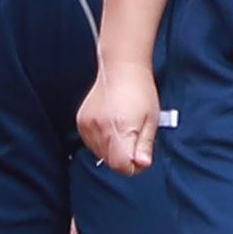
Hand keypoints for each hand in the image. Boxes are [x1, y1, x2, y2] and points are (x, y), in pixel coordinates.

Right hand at [77, 61, 161, 175]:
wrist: (121, 68)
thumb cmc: (140, 91)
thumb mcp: (152, 119)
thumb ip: (145, 145)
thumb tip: (142, 164)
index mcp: (119, 128)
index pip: (121, 165)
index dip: (134, 166)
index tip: (141, 155)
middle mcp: (100, 128)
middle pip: (111, 162)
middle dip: (125, 156)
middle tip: (135, 137)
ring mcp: (87, 125)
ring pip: (100, 154)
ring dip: (113, 149)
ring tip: (124, 128)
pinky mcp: (81, 122)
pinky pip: (91, 143)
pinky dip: (102, 141)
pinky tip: (112, 126)